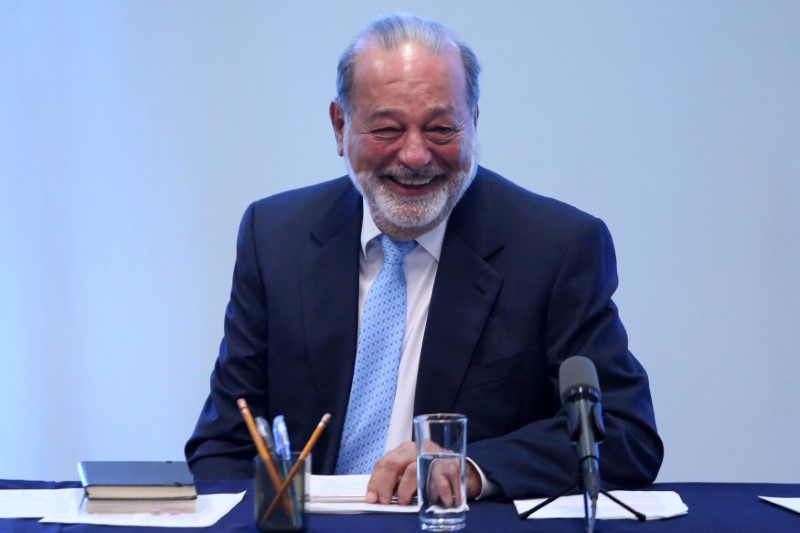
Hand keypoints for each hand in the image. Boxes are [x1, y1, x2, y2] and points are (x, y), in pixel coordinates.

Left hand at [365, 441, 482, 504]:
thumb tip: (376, 496)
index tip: (372, 498)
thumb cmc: (431, 470)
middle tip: (387, 501)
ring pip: (413, 472)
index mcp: (405, 449)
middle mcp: (418, 449)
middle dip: (386, 486)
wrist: (461, 467)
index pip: (383, 462)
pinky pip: (438, 481)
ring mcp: (433, 456)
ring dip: (405, 492)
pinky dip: (433, 494)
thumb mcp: (411, 468)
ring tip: (405, 502)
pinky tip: (433, 501)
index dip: (375, 482)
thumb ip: (396, 479)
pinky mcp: (449, 465)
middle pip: (394, 464)